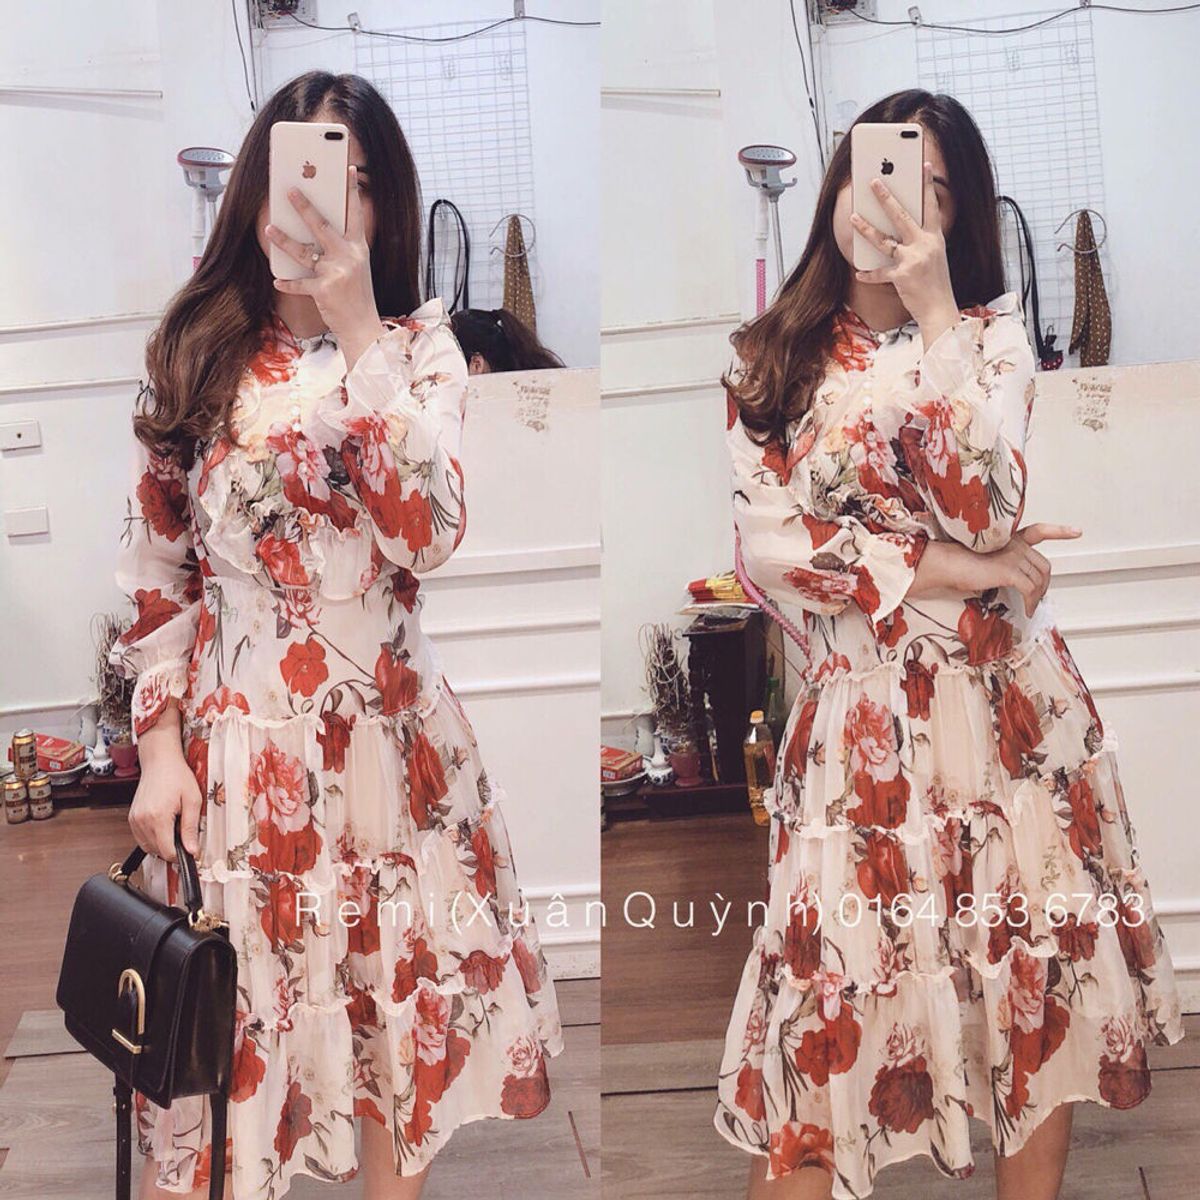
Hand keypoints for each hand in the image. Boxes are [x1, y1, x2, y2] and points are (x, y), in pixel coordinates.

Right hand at [128, 702, 202, 861]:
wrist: (160, 762)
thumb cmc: (177, 776)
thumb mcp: (193, 801)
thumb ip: (191, 828)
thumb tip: (192, 850)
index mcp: (157, 818)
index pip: (167, 852)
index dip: (181, 854)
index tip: (190, 849)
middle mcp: (142, 821)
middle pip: (157, 852)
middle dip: (172, 847)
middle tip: (183, 829)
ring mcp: (134, 820)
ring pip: (148, 847)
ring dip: (162, 843)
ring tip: (173, 824)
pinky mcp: (131, 819)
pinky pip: (141, 839)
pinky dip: (153, 837)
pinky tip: (164, 824)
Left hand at [265, 165, 386, 367]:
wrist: (363, 327)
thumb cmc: (358, 296)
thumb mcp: (357, 268)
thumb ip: (343, 248)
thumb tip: (317, 230)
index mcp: (359, 249)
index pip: (356, 215)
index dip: (352, 192)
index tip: (349, 169)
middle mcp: (349, 257)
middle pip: (323, 226)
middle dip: (305, 207)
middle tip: (290, 190)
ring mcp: (336, 273)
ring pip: (304, 251)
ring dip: (284, 239)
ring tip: (269, 228)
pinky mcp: (323, 290)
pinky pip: (299, 283)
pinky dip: (287, 283)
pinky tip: (277, 281)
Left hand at [849, 161, 958, 338]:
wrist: (939, 309)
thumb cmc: (935, 284)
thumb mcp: (934, 257)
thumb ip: (921, 241)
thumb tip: (900, 231)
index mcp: (935, 238)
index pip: (932, 206)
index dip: (928, 186)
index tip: (925, 166)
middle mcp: (925, 245)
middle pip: (902, 216)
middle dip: (886, 197)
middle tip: (873, 182)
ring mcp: (913, 260)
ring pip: (884, 240)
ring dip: (866, 228)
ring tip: (853, 217)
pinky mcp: (901, 276)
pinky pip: (879, 273)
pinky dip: (869, 274)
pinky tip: (859, 273)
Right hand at [911, 523, 1081, 616]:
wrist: (945, 563)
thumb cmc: (957, 565)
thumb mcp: (985, 561)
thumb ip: (1001, 564)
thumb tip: (1013, 584)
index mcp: (1008, 538)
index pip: (1039, 531)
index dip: (1059, 531)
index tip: (1076, 531)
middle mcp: (1014, 543)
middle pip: (1043, 565)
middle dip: (1044, 584)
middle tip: (1036, 597)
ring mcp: (1013, 555)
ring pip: (1038, 579)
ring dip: (1037, 597)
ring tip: (1029, 607)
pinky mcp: (1009, 569)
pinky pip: (1030, 589)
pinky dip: (1031, 602)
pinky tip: (1026, 609)